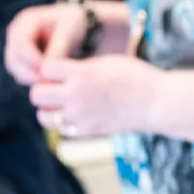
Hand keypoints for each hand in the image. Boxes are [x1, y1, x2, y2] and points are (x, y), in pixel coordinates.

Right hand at [5, 1, 128, 84]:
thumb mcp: (69, 33)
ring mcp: (15, 46)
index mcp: (26, 21)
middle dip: (29, 73)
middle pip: (13, 60)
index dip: (33, 61)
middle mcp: (16, 34)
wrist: (80, 25)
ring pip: (15, 70)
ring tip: (51, 83)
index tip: (47, 72)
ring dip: (30, 78)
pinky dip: (32, 79)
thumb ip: (57, 51)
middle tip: (48, 84)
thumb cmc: (75, 24)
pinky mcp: (20, 59)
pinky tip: (49, 81)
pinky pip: (20, 74)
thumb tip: (45, 72)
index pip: (21, 45)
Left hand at [29, 53, 161, 137]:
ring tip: (63, 102)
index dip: (51, 68)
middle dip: (44, 88)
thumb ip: (80, 68)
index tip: (59, 70)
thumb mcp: (106, 62)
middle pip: (37, 94)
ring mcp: (81, 115)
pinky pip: (60, 128)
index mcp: (83, 72)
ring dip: (49, 108)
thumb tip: (56, 73)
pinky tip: (74, 114)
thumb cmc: (136, 77)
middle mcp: (77, 94)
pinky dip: (62, 121)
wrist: (156, 102)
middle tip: (55, 87)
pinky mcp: (86, 131)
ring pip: (43, 115)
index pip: (46, 68)